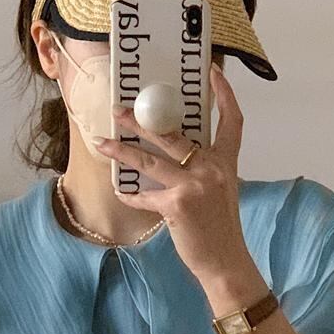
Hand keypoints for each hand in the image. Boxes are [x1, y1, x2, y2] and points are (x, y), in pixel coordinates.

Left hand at [99, 66, 262, 308]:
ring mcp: (194, 185)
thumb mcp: (221, 189)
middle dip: (142, 120)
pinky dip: (131, 195)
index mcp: (226, 162)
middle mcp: (212, 168)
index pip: (231, 119)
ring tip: (102, 141)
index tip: (211, 71)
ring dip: (122, 151)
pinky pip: (145, 195)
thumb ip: (206, 167)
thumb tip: (178, 149)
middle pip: (173, 134)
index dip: (223, 93)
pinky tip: (121, 191)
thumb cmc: (220, 227)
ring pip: (150, 160)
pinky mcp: (176, 205)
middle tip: (120, 110)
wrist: (226, 262)